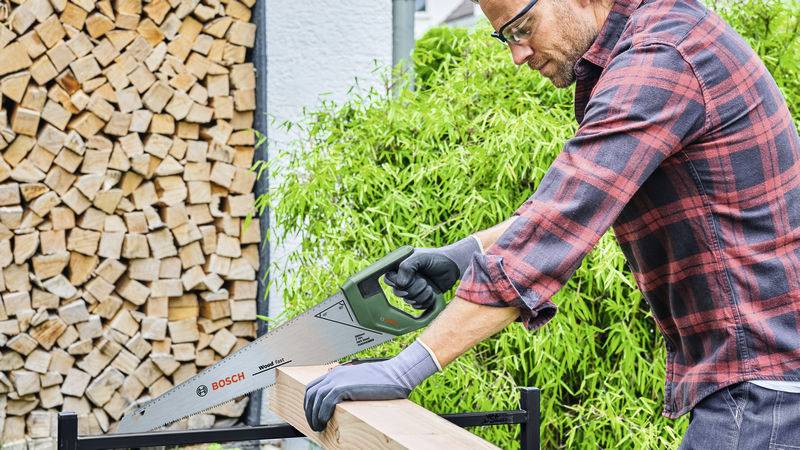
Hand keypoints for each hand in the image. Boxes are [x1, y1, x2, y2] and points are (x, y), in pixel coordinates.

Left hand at [303, 340, 438, 431]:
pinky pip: (326, 402)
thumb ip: (349, 387)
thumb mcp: (361, 381)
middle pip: (311, 393)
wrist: (395, 373)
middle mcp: (335, 375)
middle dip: (309, 410)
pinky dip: (322, 413)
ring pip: (316, 399)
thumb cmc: (384, 379)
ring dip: (314, 415)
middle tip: (313, 423)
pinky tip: (325, 421)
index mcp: (337, 372)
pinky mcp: (344, 387)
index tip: (312, 414)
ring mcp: (339, 380)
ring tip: (318, 426)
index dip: (309, 402)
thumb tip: (343, 400)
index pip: (313, 386)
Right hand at [384, 236, 481, 309]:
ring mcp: (412, 288)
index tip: (407, 282)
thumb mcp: (420, 257)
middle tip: (424, 282)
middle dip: (413, 289)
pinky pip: (417, 306)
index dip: (396, 282)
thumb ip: (407, 266)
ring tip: (430, 287)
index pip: (388, 278)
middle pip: (398, 292)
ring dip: (421, 295)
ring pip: (408, 300)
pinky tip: (432, 294)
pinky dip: (425, 301)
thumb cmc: (436, 258)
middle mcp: (404, 278)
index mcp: (400, 266)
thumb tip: (400, 284)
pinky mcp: (421, 297)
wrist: (453, 267)